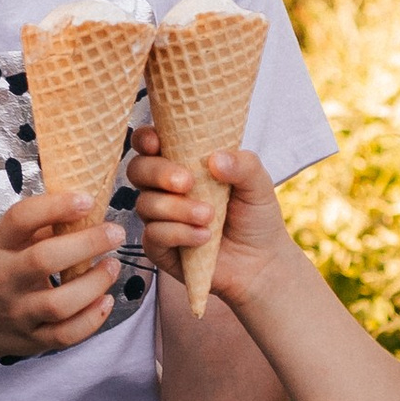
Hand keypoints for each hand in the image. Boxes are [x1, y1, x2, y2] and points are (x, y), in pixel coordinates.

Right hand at [0, 187, 123, 361]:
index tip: (87, 200)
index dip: (55, 206)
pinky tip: (106, 300)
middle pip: (44, 260)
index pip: (20, 219)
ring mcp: (17, 313)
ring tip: (113, 266)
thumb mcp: (4, 241)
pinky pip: (66, 335)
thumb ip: (39, 225)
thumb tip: (87, 205)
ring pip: (59, 304)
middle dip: (87, 244)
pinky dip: (92, 319)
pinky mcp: (32, 340)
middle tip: (115, 233)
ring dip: (94, 284)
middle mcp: (3, 280)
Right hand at [129, 127, 297, 315]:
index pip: (151, 143)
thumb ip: (242, 165)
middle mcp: (165, 189)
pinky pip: (153, 235)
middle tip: (187, 183)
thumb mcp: (258, 184)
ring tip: (208, 216)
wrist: (261, 261)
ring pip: (145, 204)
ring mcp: (159, 218)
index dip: (144, 138)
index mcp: (183, 163)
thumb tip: (215, 159)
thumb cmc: (255, 216)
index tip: (155, 142)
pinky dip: (179, 233)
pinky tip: (204, 237)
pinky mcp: (159, 247)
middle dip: (158, 173)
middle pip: (138, 170)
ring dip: (177, 209)